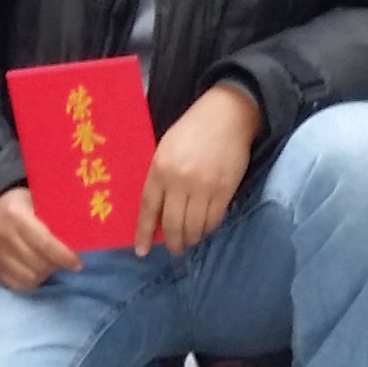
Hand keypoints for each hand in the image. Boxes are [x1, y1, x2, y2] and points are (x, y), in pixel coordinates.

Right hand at [0, 184, 81, 293]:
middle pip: (38, 263)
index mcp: (15, 214)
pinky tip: (37, 271)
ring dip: (44, 273)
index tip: (78, 263)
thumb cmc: (24, 204)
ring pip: (30, 277)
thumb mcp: (39, 200)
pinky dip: (31, 280)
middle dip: (56, 265)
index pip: (44, 243)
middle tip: (65, 261)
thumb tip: (84, 234)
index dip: (64, 256)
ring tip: (49, 263)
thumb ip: (57, 215)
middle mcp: (2, 235)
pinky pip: (17, 284)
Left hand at [140, 82, 260, 252]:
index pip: (149, 208)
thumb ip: (160, 177)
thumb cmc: (190, 130)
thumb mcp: (165, 148)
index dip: (144, 232)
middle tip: (174, 249)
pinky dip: (208, 228)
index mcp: (160, 168)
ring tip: (189, 241)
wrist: (226, 115)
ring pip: (194, 226)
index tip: (141, 250)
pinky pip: (214, 219)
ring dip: (191, 238)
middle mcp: (180, 181)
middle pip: (173, 223)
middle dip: (173, 242)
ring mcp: (204, 187)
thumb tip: (158, 211)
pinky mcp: (225, 190)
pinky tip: (205, 228)